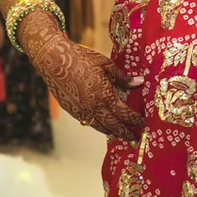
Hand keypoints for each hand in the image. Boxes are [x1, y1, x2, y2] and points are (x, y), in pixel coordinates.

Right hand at [26, 29, 142, 140]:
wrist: (53, 60)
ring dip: (113, 132)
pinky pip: (89, 123)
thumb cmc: (81, 58)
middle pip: (114, 126)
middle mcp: (93, 107)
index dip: (135, 120)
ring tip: (122, 136)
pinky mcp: (72, 111)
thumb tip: (140, 82)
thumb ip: (123, 78)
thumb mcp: (106, 65)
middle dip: (126, 133)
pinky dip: (99, 126)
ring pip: (101, 127)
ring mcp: (81, 111)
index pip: (124, 113)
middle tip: (136, 138)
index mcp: (104, 96)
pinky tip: (104, 126)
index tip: (143, 123)